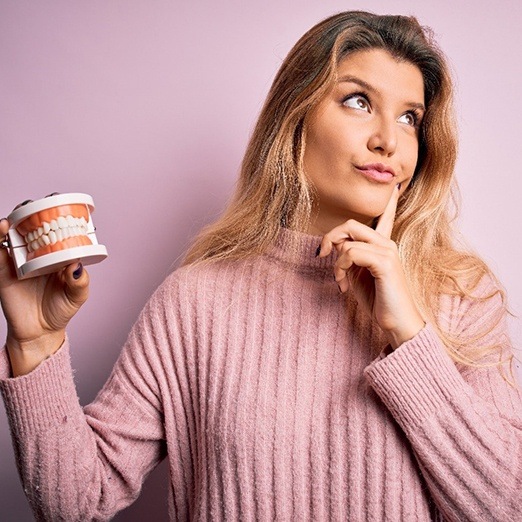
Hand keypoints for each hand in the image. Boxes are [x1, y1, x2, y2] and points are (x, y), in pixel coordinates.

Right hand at [0, 206, 88, 375]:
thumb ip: (79, 282)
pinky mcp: (4, 270)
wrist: (40, 332)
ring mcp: (20, 260)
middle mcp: (38, 253)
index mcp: (57, 254)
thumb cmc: (60, 310)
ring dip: (16, 219)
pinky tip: (4, 228)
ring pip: (15, 233)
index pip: (57, 228)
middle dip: (36, 210)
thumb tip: (76, 265)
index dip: (58, 213)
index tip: (62, 202)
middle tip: (42, 204)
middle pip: (34, 224)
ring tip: (20, 213)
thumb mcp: (77, 296)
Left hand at [318, 185, 424, 348]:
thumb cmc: (378, 300)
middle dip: (330, 238)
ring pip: (347, 240)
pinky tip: (344, 286)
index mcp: (383, 246)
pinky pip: (350, 253)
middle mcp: (387, 244)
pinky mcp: (385, 263)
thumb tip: (336, 244)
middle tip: (322, 255)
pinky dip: (340, 269)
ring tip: (340, 281)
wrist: (397, 324)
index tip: (396, 185)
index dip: (389, 203)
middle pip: (350, 224)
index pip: (385, 218)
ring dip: (335, 263)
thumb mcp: (357, 275)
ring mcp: (388, 252)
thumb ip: (348, 257)